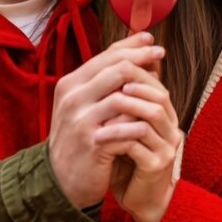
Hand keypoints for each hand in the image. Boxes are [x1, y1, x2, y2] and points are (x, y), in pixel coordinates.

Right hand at [48, 32, 165, 208]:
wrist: (59, 180)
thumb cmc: (79, 137)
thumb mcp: (84, 104)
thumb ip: (105, 81)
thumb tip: (137, 54)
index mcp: (69, 84)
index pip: (104, 56)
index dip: (130, 45)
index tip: (151, 41)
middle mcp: (72, 97)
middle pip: (115, 68)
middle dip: (142, 59)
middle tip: (160, 54)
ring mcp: (81, 120)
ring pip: (122, 95)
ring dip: (146, 91)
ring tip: (161, 89)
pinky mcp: (93, 142)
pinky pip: (125, 125)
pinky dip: (141, 119)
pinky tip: (154, 116)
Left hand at [94, 79, 182, 221]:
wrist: (138, 199)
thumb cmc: (128, 158)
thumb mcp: (125, 127)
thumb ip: (122, 104)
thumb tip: (106, 72)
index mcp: (166, 115)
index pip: (156, 84)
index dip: (137, 74)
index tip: (112, 68)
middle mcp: (171, 127)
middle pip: (158, 95)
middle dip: (133, 85)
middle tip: (110, 81)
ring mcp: (167, 146)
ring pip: (151, 115)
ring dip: (126, 106)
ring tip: (104, 103)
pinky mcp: (158, 164)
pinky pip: (139, 142)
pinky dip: (118, 134)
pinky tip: (100, 133)